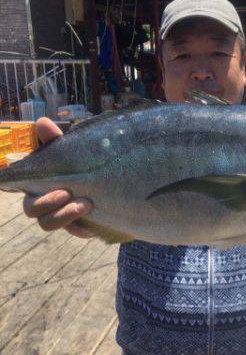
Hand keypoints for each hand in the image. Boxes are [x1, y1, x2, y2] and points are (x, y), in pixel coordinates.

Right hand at [22, 118, 93, 237]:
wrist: (108, 181)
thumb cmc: (81, 164)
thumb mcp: (70, 151)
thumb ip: (55, 140)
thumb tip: (42, 122)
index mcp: (38, 187)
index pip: (27, 196)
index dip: (38, 198)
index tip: (59, 189)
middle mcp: (45, 206)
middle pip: (34, 213)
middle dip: (49, 205)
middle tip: (68, 194)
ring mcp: (61, 218)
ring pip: (49, 224)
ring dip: (66, 216)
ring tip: (87, 204)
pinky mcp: (78, 227)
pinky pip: (77, 232)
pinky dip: (84, 228)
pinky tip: (94, 222)